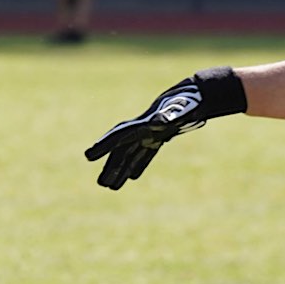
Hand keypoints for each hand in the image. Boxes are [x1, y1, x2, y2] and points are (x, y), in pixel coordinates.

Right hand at [84, 67, 247, 189]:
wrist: (196, 97)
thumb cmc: (185, 105)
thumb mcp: (176, 112)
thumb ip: (166, 118)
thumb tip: (159, 124)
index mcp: (140, 126)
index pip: (117, 138)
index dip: (103, 147)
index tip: (88, 156)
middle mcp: (140, 131)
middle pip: (121, 151)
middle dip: (111, 166)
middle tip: (101, 184)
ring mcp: (148, 134)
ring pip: (130, 155)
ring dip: (122, 170)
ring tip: (112, 187)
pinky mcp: (158, 138)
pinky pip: (145, 154)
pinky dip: (138, 164)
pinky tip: (133, 177)